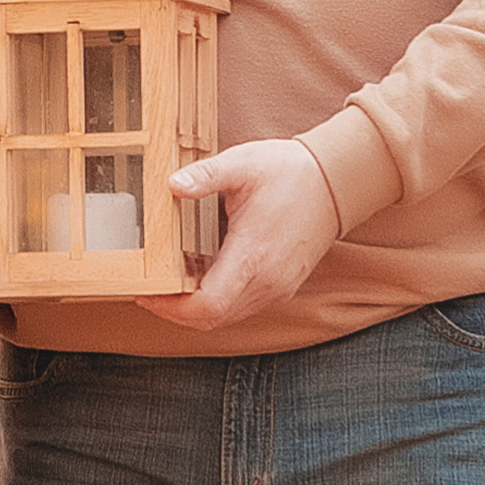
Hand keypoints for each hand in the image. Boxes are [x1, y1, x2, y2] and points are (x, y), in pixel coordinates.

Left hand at [138, 139, 342, 331]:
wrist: (337, 182)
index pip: (206, 306)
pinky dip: (215, 303)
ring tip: (168, 286)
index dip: (171, 307)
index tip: (148, 292)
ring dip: (194, 309)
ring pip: (226, 318)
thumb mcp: (243, 164)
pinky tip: (199, 279)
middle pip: (211, 320)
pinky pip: (241, 308)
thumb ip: (206, 175)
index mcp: (252, 257)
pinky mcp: (282, 287)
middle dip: (175, 311)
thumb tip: (172, 184)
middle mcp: (266, 282)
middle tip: (149, 291)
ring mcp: (276, 289)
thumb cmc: (290, 172)